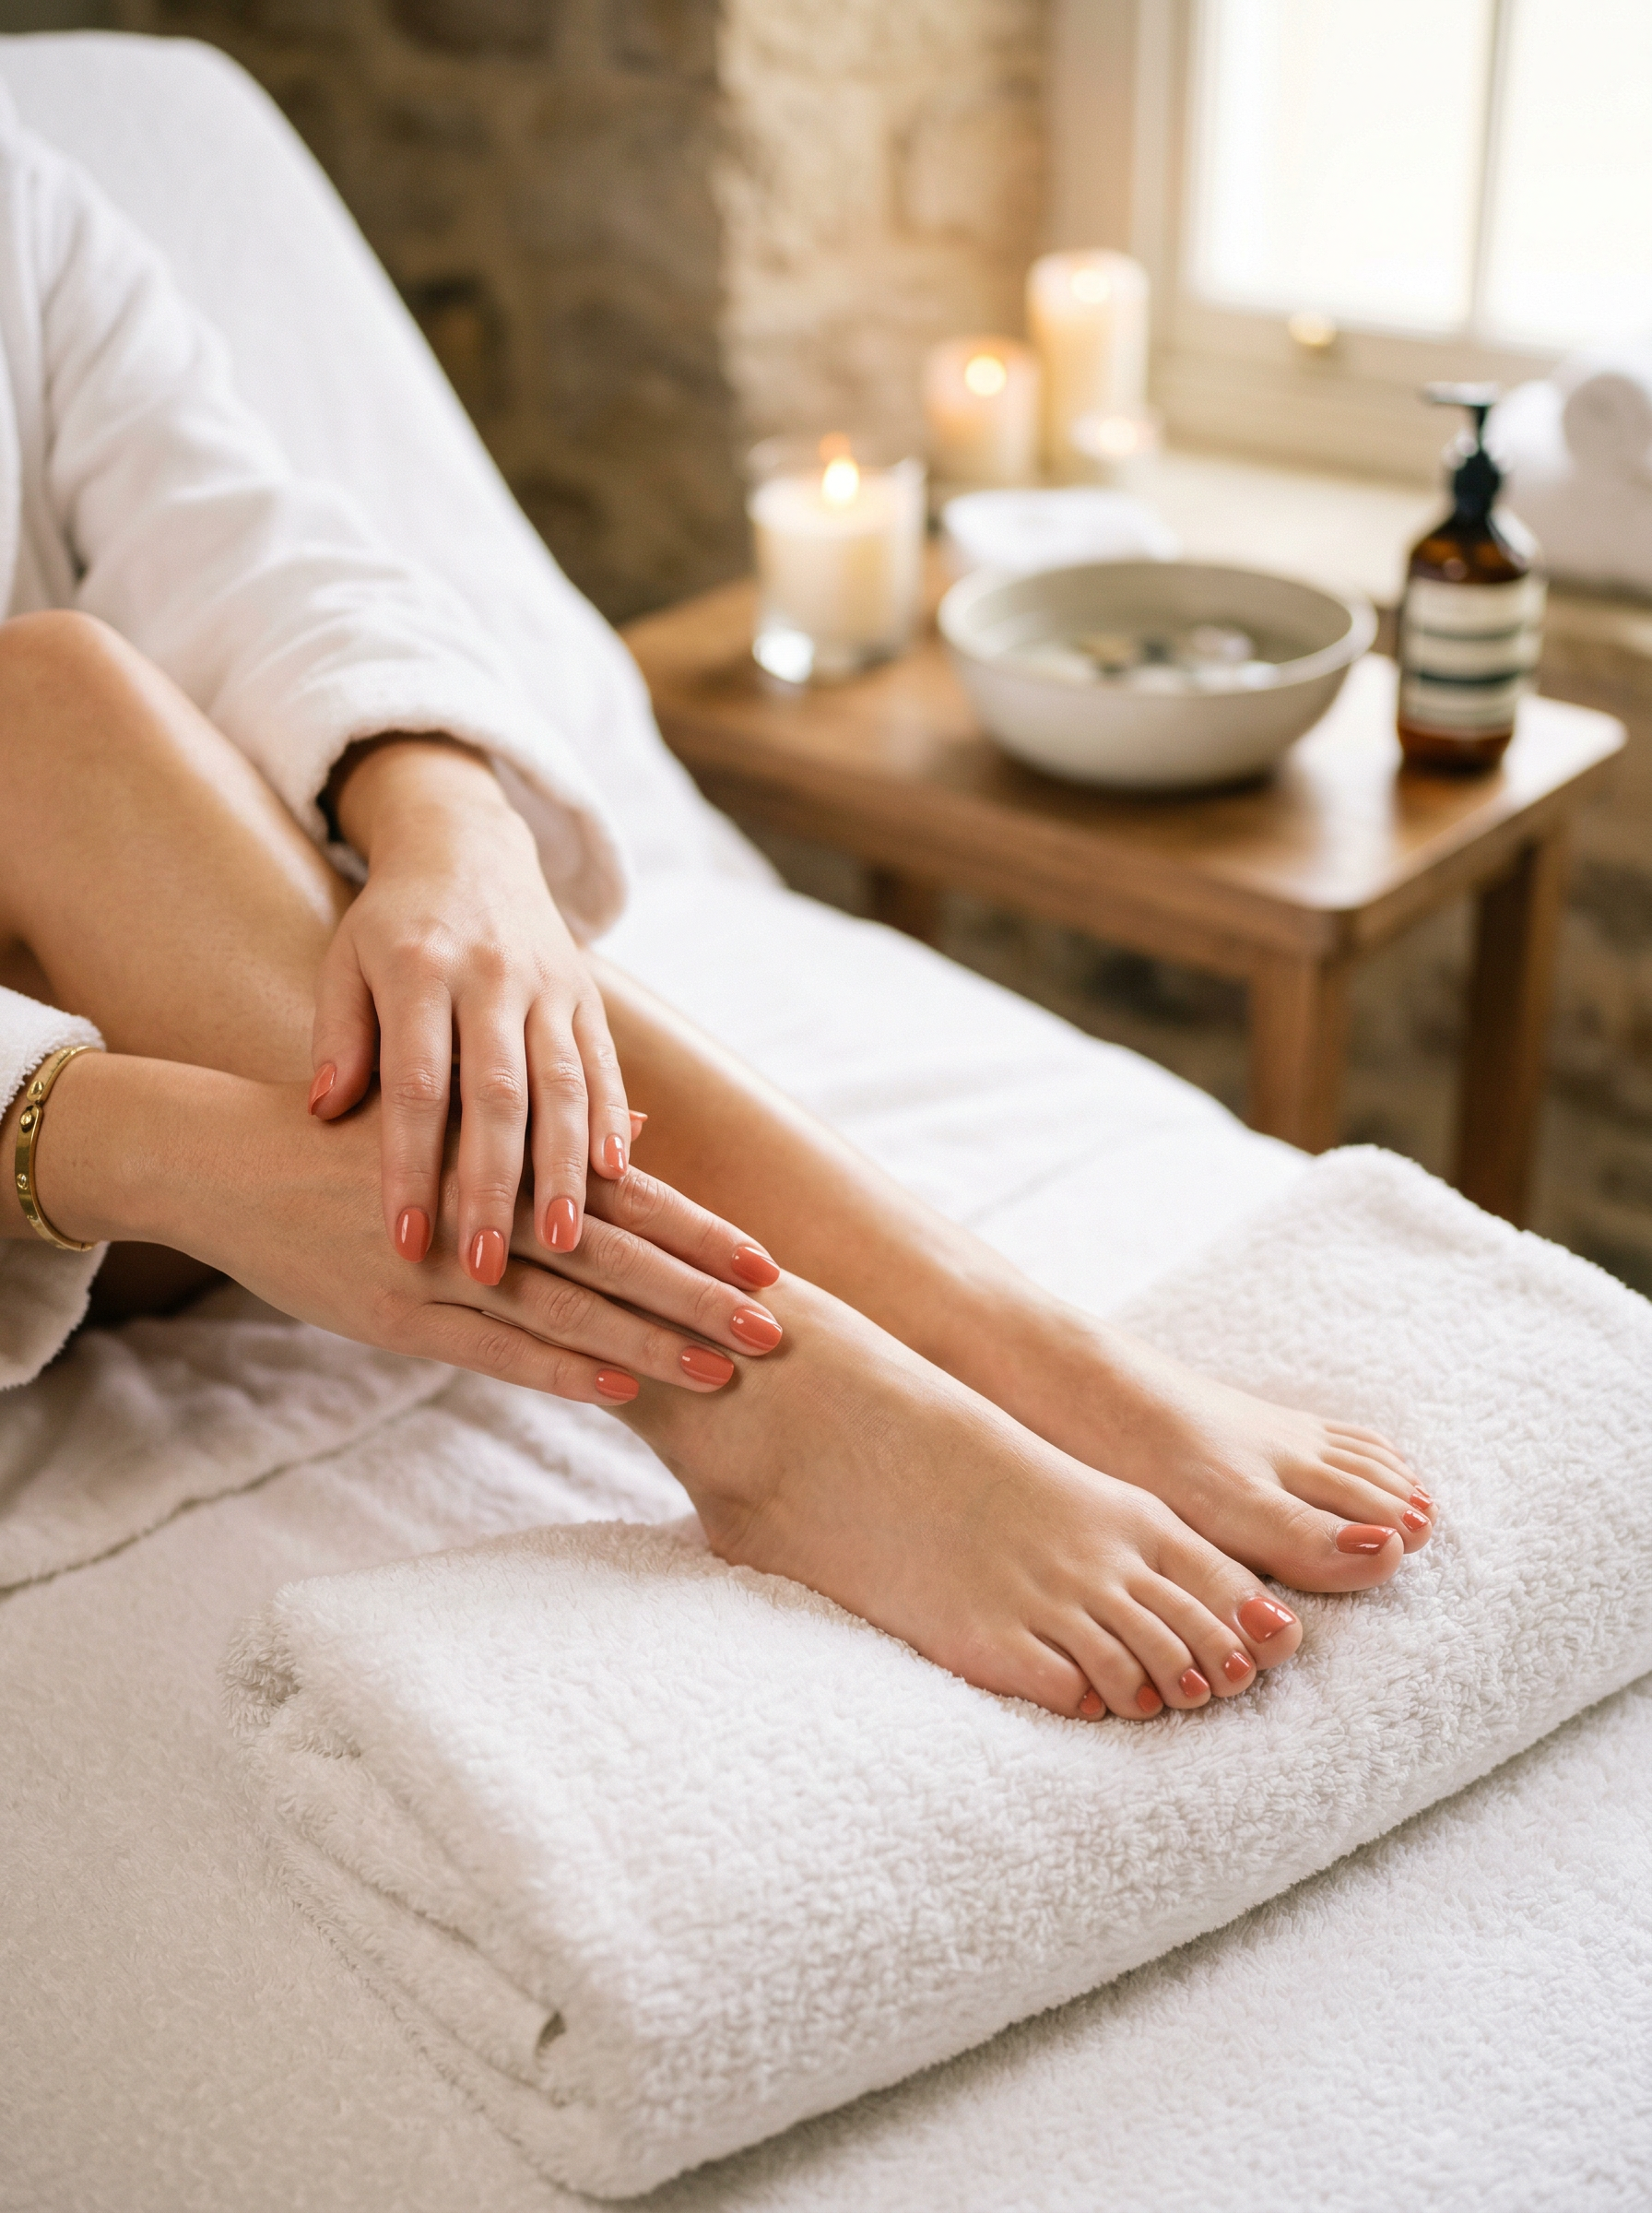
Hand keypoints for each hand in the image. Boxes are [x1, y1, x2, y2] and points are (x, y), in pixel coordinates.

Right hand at [30, 1052, 783, 1406]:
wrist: (221, 1154)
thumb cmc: (349, 1137)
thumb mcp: (449, 1120)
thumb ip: (548, 1139)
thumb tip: (642, 1133)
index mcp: (504, 1158)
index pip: (626, 1200)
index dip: (699, 1233)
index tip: (771, 1263)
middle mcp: (484, 1207)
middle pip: (616, 1256)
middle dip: (700, 1295)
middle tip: (780, 1329)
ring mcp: (439, 1264)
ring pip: (565, 1308)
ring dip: (648, 1343)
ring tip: (723, 1370)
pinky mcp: (392, 1313)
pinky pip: (489, 1348)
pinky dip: (557, 1368)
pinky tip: (619, 1392)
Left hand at [308, 735, 627, 1284]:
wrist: (469, 846)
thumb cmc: (391, 926)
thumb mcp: (344, 964)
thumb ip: (338, 1036)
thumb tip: (324, 1112)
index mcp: (418, 970)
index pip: (416, 1085)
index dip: (411, 1167)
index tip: (403, 1242)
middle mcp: (489, 976)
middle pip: (497, 1095)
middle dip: (494, 1187)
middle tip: (485, 1266)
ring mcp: (547, 984)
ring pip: (564, 1085)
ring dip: (566, 1168)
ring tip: (568, 1243)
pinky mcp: (586, 993)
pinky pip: (605, 1064)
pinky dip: (613, 1121)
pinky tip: (619, 1178)